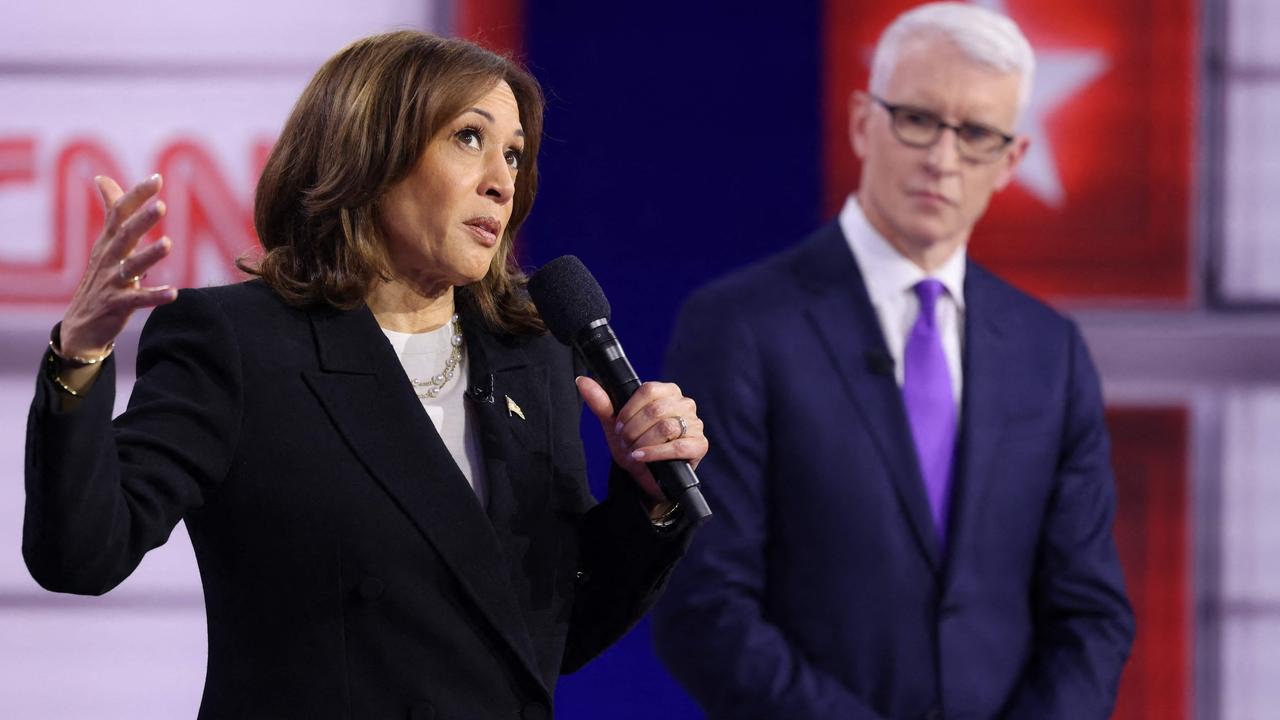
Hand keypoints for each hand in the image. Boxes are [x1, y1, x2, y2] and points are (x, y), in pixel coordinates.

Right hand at [59, 174, 177, 358]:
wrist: (81, 325)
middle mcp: (108, 258)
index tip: (157, 178)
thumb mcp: (105, 244)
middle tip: (160, 206)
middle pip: (124, 236)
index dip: (137, 196)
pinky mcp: (117, 305)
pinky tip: (174, 293)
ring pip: (131, 266)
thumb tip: (103, 178)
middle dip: (141, 221)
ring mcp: (112, 282)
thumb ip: (112, 212)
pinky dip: (155, 295)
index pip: (120, 213)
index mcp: (108, 242)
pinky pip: (138, 300)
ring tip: (167, 245)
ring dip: (148, 255)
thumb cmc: (100, 278)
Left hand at [577, 377, 707, 505]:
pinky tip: (642, 457)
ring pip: (666, 427)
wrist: (646, 476)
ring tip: (633, 451)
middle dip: (634, 429)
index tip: (618, 425)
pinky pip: (678, 447)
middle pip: (656, 409)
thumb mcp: (615, 424)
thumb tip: (582, 380)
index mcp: (667, 392)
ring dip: (643, 442)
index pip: (649, 389)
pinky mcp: (700, 445)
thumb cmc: (634, 445)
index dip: (629, 409)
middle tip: (625, 442)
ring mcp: (695, 424)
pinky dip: (655, 453)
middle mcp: (684, 404)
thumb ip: (601, 402)